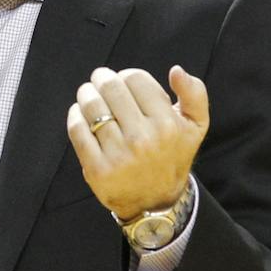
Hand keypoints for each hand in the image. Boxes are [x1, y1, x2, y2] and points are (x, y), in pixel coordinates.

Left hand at [66, 65, 208, 218]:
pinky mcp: (97, 169)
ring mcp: (119, 155)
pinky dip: (75, 115)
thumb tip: (176, 70)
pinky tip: (80, 113)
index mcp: (167, 124)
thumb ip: (194, 94)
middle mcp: (143, 140)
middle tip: (99, 79)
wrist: (155, 200)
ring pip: (91, 106)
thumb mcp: (195, 126)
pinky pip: (77, 130)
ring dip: (86, 93)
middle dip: (101, 78)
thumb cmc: (172, 154)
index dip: (126, 75)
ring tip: (88, 93)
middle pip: (111, 88)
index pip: (135, 79)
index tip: (123, 82)